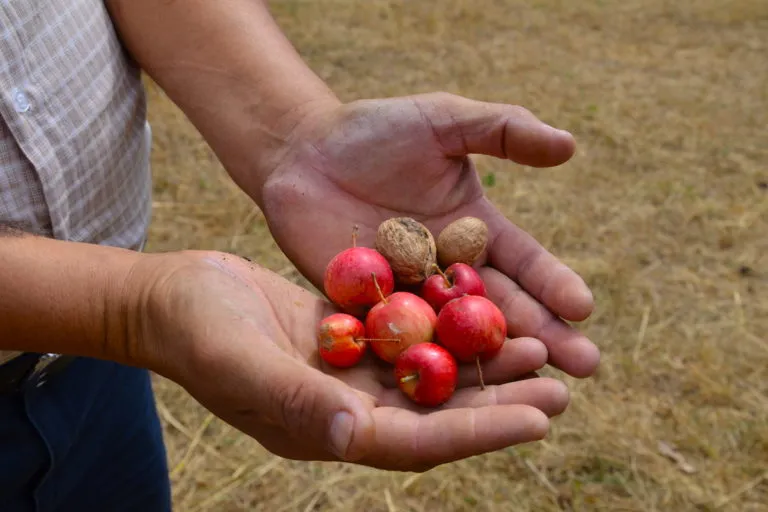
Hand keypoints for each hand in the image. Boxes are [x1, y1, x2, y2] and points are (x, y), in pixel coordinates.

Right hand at [130, 251, 568, 470]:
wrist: (172, 298)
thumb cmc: (194, 331)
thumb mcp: (238, 360)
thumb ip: (293, 399)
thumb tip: (355, 433)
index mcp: (327, 429)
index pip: (417, 441)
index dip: (479, 433)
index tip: (539, 420)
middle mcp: (346, 409)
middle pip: (437, 414)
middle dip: (498, 405)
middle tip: (562, 388)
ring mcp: (348, 373)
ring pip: (428, 376)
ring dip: (480, 366)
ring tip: (538, 349)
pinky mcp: (346, 338)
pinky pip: (406, 337)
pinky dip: (444, 329)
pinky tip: (479, 309)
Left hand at [259, 92, 598, 378]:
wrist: (303, 152)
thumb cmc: (375, 130)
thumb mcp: (444, 120)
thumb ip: (502, 130)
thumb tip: (569, 146)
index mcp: (477, 231)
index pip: (524, 262)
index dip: (553, 284)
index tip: (584, 308)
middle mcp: (450, 272)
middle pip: (501, 309)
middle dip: (543, 336)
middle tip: (583, 368)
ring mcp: (409, 296)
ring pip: (455, 333)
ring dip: (490, 361)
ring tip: (527, 387)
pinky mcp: (364, 311)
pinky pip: (394, 338)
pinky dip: (418, 360)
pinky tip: (443, 387)